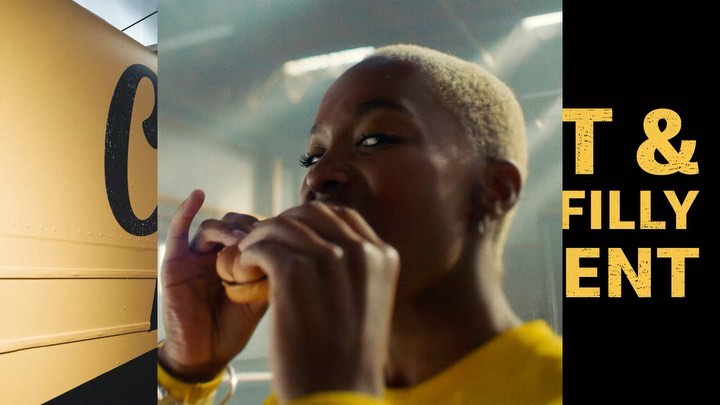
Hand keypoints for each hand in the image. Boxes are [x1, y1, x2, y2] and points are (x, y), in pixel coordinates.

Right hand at [158, 189, 267, 381]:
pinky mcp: (176, 261)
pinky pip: (178, 230)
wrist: (204, 354)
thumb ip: (271, 275)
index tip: (281, 238)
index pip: (255, 232)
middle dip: (251, 229)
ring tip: (241, 242)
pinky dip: (187, 210)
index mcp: (240, 260)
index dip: (268, 231)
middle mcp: (219, 254)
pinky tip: (198, 196)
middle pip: (236, 224)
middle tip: (263, 241)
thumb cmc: (232, 329)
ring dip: (230, 230)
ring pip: (214, 227)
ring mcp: (197, 256)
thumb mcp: (259, 300)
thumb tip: (295, 252)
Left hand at [237, 201, 399, 400]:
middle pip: (311, 214)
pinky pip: (263, 247)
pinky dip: (248, 254)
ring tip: (247, 257)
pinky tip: (243, 270)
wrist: (338, 396)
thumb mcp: (365, 303)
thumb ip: (352, 271)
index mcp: (382, 256)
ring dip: (260, 237)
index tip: (290, 237)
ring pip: (282, 226)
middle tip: (263, 242)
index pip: (341, 217)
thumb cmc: (348, 358)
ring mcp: (328, 259)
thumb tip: (320, 246)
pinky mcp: (295, 273)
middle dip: (283, 224)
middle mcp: (360, 251)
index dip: (309, 222)